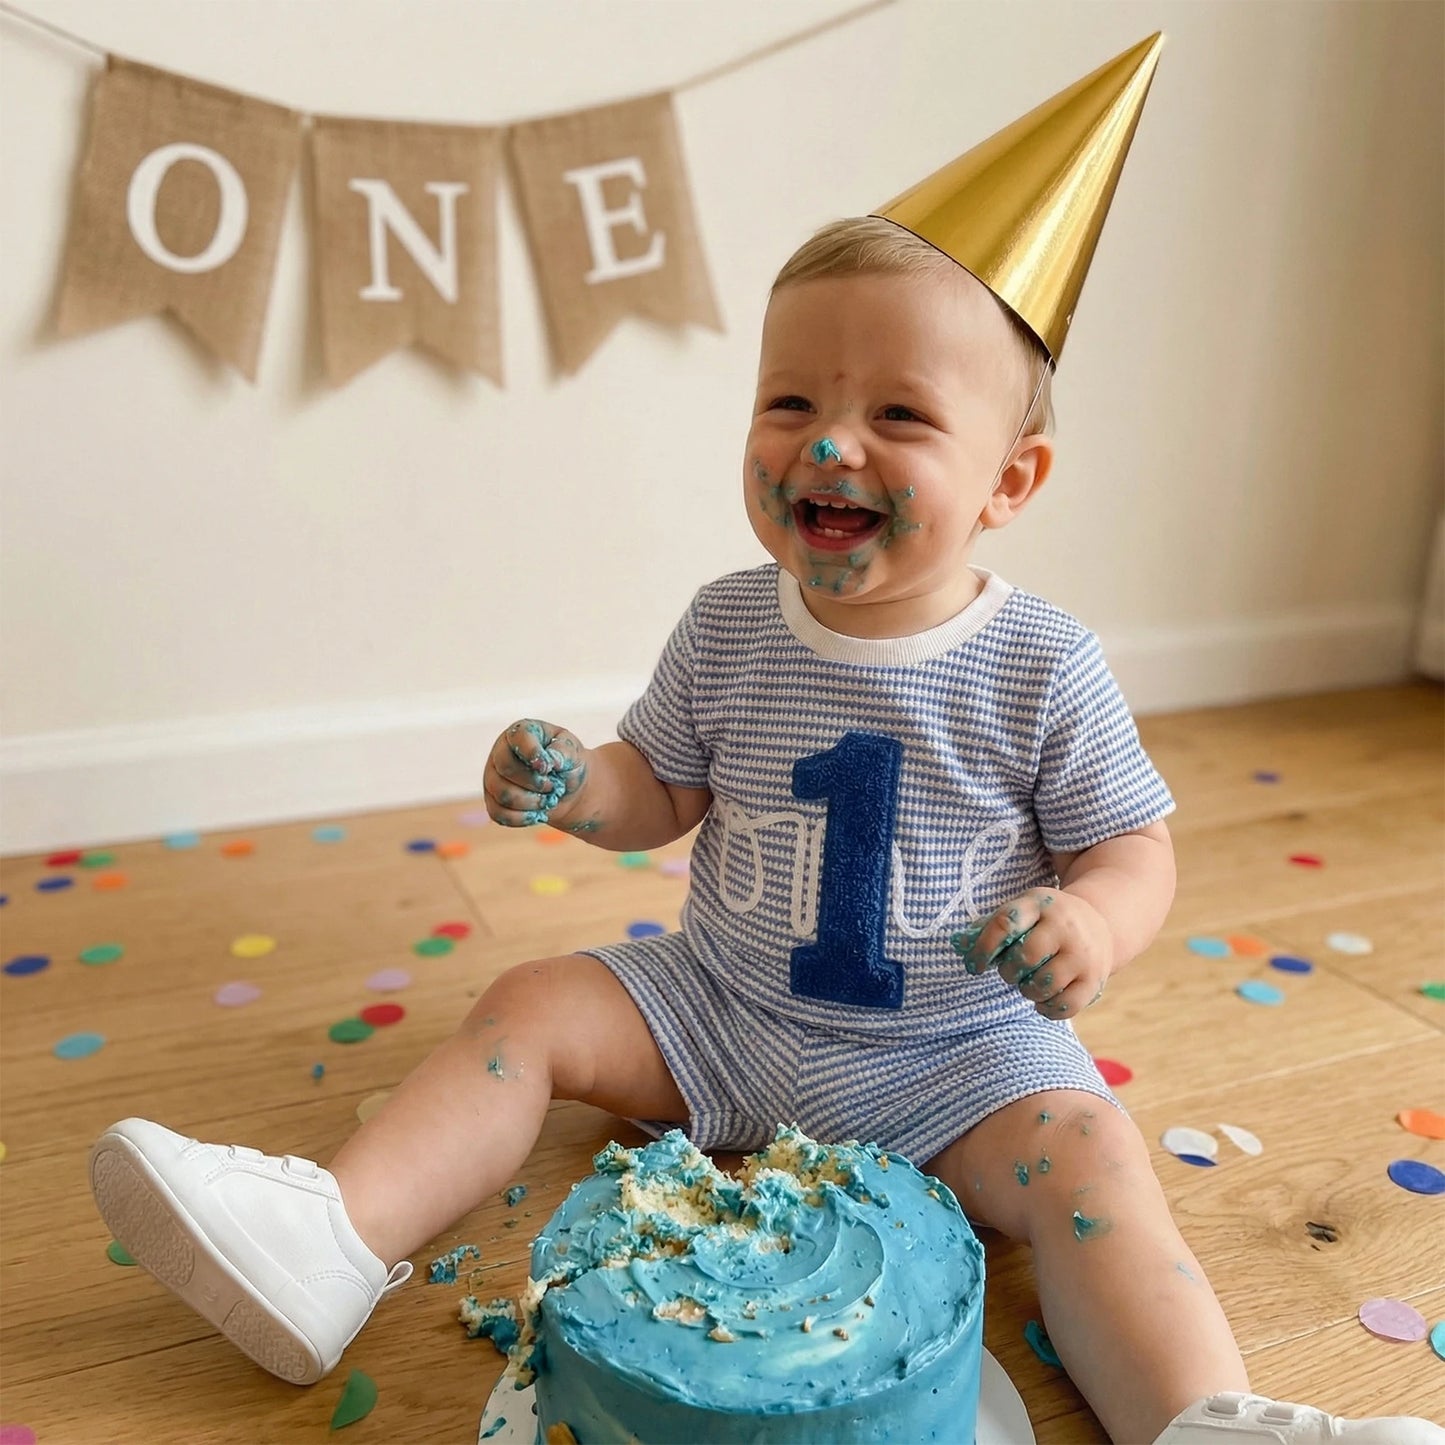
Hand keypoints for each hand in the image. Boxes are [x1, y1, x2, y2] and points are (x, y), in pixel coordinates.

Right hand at [484, 719, 587, 827]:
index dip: (533, 754)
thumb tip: (550, 761)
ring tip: (547, 800)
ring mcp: (492, 776)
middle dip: (534, 783)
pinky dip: (522, 818)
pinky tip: (537, 814)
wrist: (567, 790)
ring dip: (530, 802)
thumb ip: (564, 752)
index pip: (518, 737)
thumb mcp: (573, 753)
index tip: (548, 768)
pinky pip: (498, 814)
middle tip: (552, 786)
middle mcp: (500, 751)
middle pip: (505, 768)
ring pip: (502, 794)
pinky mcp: (492, 800)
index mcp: (521, 732)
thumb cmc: (568, 764)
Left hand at [949, 889, 1112, 1018]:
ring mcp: (1082, 953)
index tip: (975, 967)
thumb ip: (988, 927)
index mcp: (1039, 904)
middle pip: (1024, 958)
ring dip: (1027, 991)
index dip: (983, 950)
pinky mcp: (1094, 979)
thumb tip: (959, 945)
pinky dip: (1047, 1009)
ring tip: (1028, 983)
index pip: (1005, 924)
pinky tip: (1043, 1000)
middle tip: (1011, 973)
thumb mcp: (1022, 912)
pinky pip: (1064, 1005)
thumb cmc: (1045, 922)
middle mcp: (1064, 926)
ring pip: (1043, 984)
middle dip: (1008, 972)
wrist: (1099, 923)